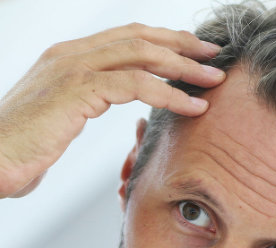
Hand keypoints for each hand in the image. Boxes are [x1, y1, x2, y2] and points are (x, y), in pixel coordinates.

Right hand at [0, 23, 224, 197]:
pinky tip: (192, 106)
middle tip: (213, 56)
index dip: (164, 42)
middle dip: (181, 46)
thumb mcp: (61, 115)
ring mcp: (73, 68)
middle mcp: (72, 54)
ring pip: (142, 56)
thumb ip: (86, 101)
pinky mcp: (77, 90)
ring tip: (213, 80)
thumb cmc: (26, 146)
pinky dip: (169, 94)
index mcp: (70, 57)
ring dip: (183, 68)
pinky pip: (135, 85)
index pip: (127, 38)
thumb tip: (110, 105)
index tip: (193, 52)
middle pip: (140, 38)